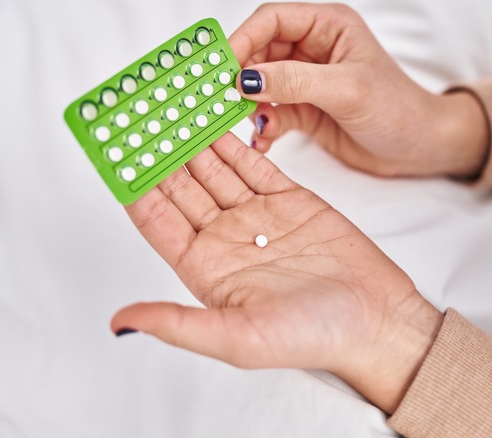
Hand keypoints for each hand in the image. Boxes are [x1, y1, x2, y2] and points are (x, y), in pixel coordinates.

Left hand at [111, 133, 441, 412]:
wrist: (377, 320)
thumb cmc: (313, 337)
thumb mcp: (238, 339)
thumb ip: (177, 324)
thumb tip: (119, 323)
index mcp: (206, 269)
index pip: (158, 220)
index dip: (135, 187)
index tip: (115, 153)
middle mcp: (226, 239)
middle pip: (182, 186)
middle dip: (158, 153)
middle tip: (139, 114)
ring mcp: (258, 215)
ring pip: (214, 167)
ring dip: (191, 138)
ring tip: (170, 105)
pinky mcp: (290, 198)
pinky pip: (252, 162)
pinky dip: (233, 138)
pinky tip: (215, 116)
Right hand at [229, 3, 488, 177]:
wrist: (419, 148)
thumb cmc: (398, 108)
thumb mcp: (346, 90)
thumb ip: (295, 81)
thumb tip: (247, 78)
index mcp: (328, 26)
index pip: (272, 20)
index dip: (243, 39)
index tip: (223, 66)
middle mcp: (314, 49)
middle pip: (260, 52)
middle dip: (241, 76)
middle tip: (223, 99)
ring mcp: (308, 80)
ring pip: (262, 85)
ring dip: (250, 105)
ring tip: (249, 124)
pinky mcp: (306, 110)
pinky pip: (272, 113)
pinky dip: (263, 126)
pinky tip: (263, 140)